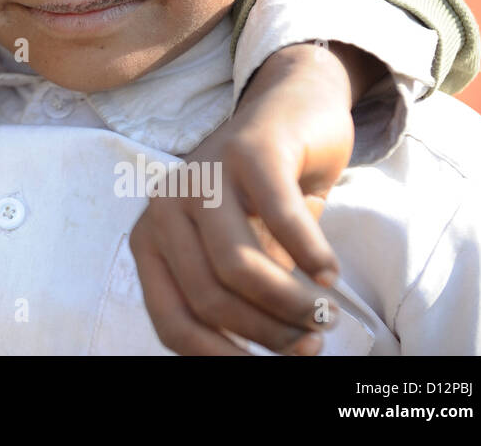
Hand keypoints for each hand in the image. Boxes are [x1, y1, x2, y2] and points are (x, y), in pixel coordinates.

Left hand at [129, 41, 381, 354]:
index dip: (218, 357)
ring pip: (238, 266)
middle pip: (209, 298)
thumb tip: (272, 360)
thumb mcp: (244, 253)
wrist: (294, 110)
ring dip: (291, 302)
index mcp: (152, 240)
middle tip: (312, 341)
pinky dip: (311, 254)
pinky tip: (328, 271)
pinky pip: (279, 218)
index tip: (266, 369)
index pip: (171, 321)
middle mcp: (164, 206)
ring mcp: (202, 174)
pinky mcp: (247, 149)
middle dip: (267, 333)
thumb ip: (238, 299)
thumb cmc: (265, 197)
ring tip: (323, 312)